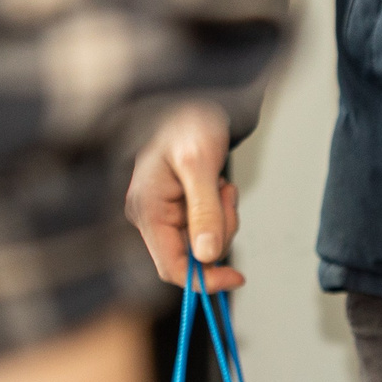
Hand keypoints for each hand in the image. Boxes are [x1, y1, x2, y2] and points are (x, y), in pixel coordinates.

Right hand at [125, 100, 241, 288]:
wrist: (192, 100)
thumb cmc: (188, 122)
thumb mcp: (200, 164)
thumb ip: (205, 212)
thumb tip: (207, 255)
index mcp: (146, 209)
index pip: (171, 267)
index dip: (204, 280)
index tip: (236, 277)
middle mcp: (149, 216)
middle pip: (191, 257)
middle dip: (218, 235)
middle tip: (227, 199)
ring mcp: (162, 214)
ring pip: (202, 244)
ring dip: (222, 221)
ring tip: (221, 187)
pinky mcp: (177, 209)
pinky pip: (205, 228)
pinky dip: (219, 213)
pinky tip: (217, 187)